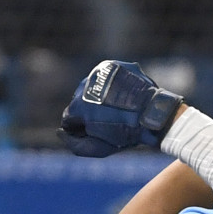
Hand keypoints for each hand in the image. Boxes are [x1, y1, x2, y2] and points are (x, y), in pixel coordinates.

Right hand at [58, 60, 184, 157]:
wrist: (152, 112)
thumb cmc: (127, 133)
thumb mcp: (101, 148)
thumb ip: (76, 144)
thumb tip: (60, 132)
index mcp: (78, 106)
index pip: (69, 118)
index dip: (79, 128)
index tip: (92, 132)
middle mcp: (83, 86)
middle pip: (79, 101)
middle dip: (88, 111)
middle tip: (107, 120)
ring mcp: (97, 74)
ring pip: (91, 87)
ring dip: (98, 96)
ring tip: (115, 107)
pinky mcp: (111, 66)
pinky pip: (105, 77)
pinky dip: (110, 86)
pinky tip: (121, 96)